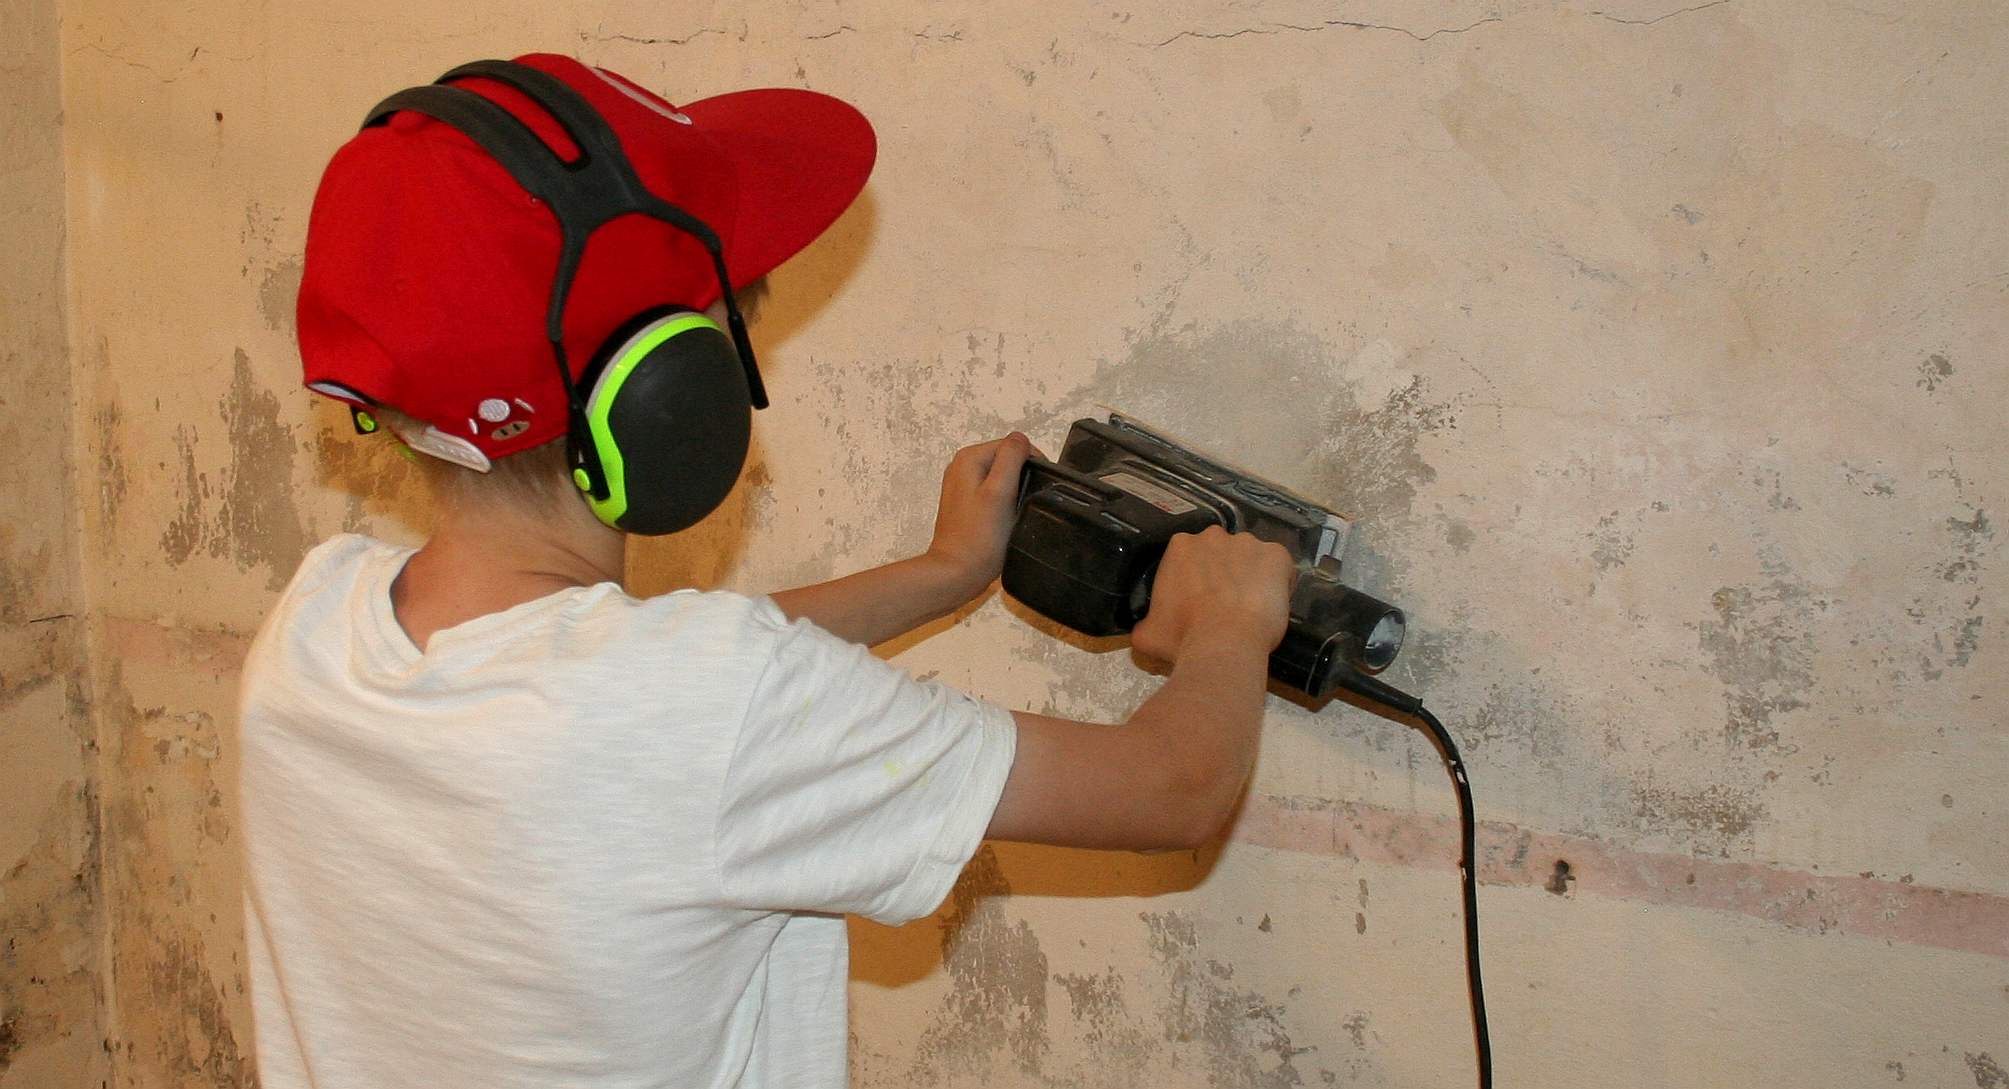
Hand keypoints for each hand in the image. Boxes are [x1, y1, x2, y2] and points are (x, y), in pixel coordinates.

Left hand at [925, 432, 1037, 599]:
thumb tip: (1020, 439)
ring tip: (1020, 512)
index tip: (1041, 487)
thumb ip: (1011, 458)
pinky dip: (1004, 501)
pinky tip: (1008, 518)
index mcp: (969, 458)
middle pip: (1005, 459)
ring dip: (1015, 490)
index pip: (1012, 445)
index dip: (1031, 462)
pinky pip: (992, 493)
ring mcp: (962, 486)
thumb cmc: (981, 535)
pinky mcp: (966, 505)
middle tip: (1031, 502)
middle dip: (1022, 476)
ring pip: (1001, 477)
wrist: (956, 572)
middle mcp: (961, 467)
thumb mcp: (1000, 491)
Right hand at [1132, 526, 1294, 664]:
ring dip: (1250, 576)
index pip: (1190, 558)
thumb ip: (1145, 623)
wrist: (1224, 644)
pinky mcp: (1276, 554)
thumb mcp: (1148, 634)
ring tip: (1249, 608)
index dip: (1196, 581)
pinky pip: (1279, 566)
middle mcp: (1213, 536)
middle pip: (1221, 553)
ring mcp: (1248, 543)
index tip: (1199, 602)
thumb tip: (1144, 629)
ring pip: (1250, 558)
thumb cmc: (1182, 638)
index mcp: (1179, 547)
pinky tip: (1269, 605)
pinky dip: (1278, 582)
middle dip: (1223, 574)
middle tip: (1224, 606)